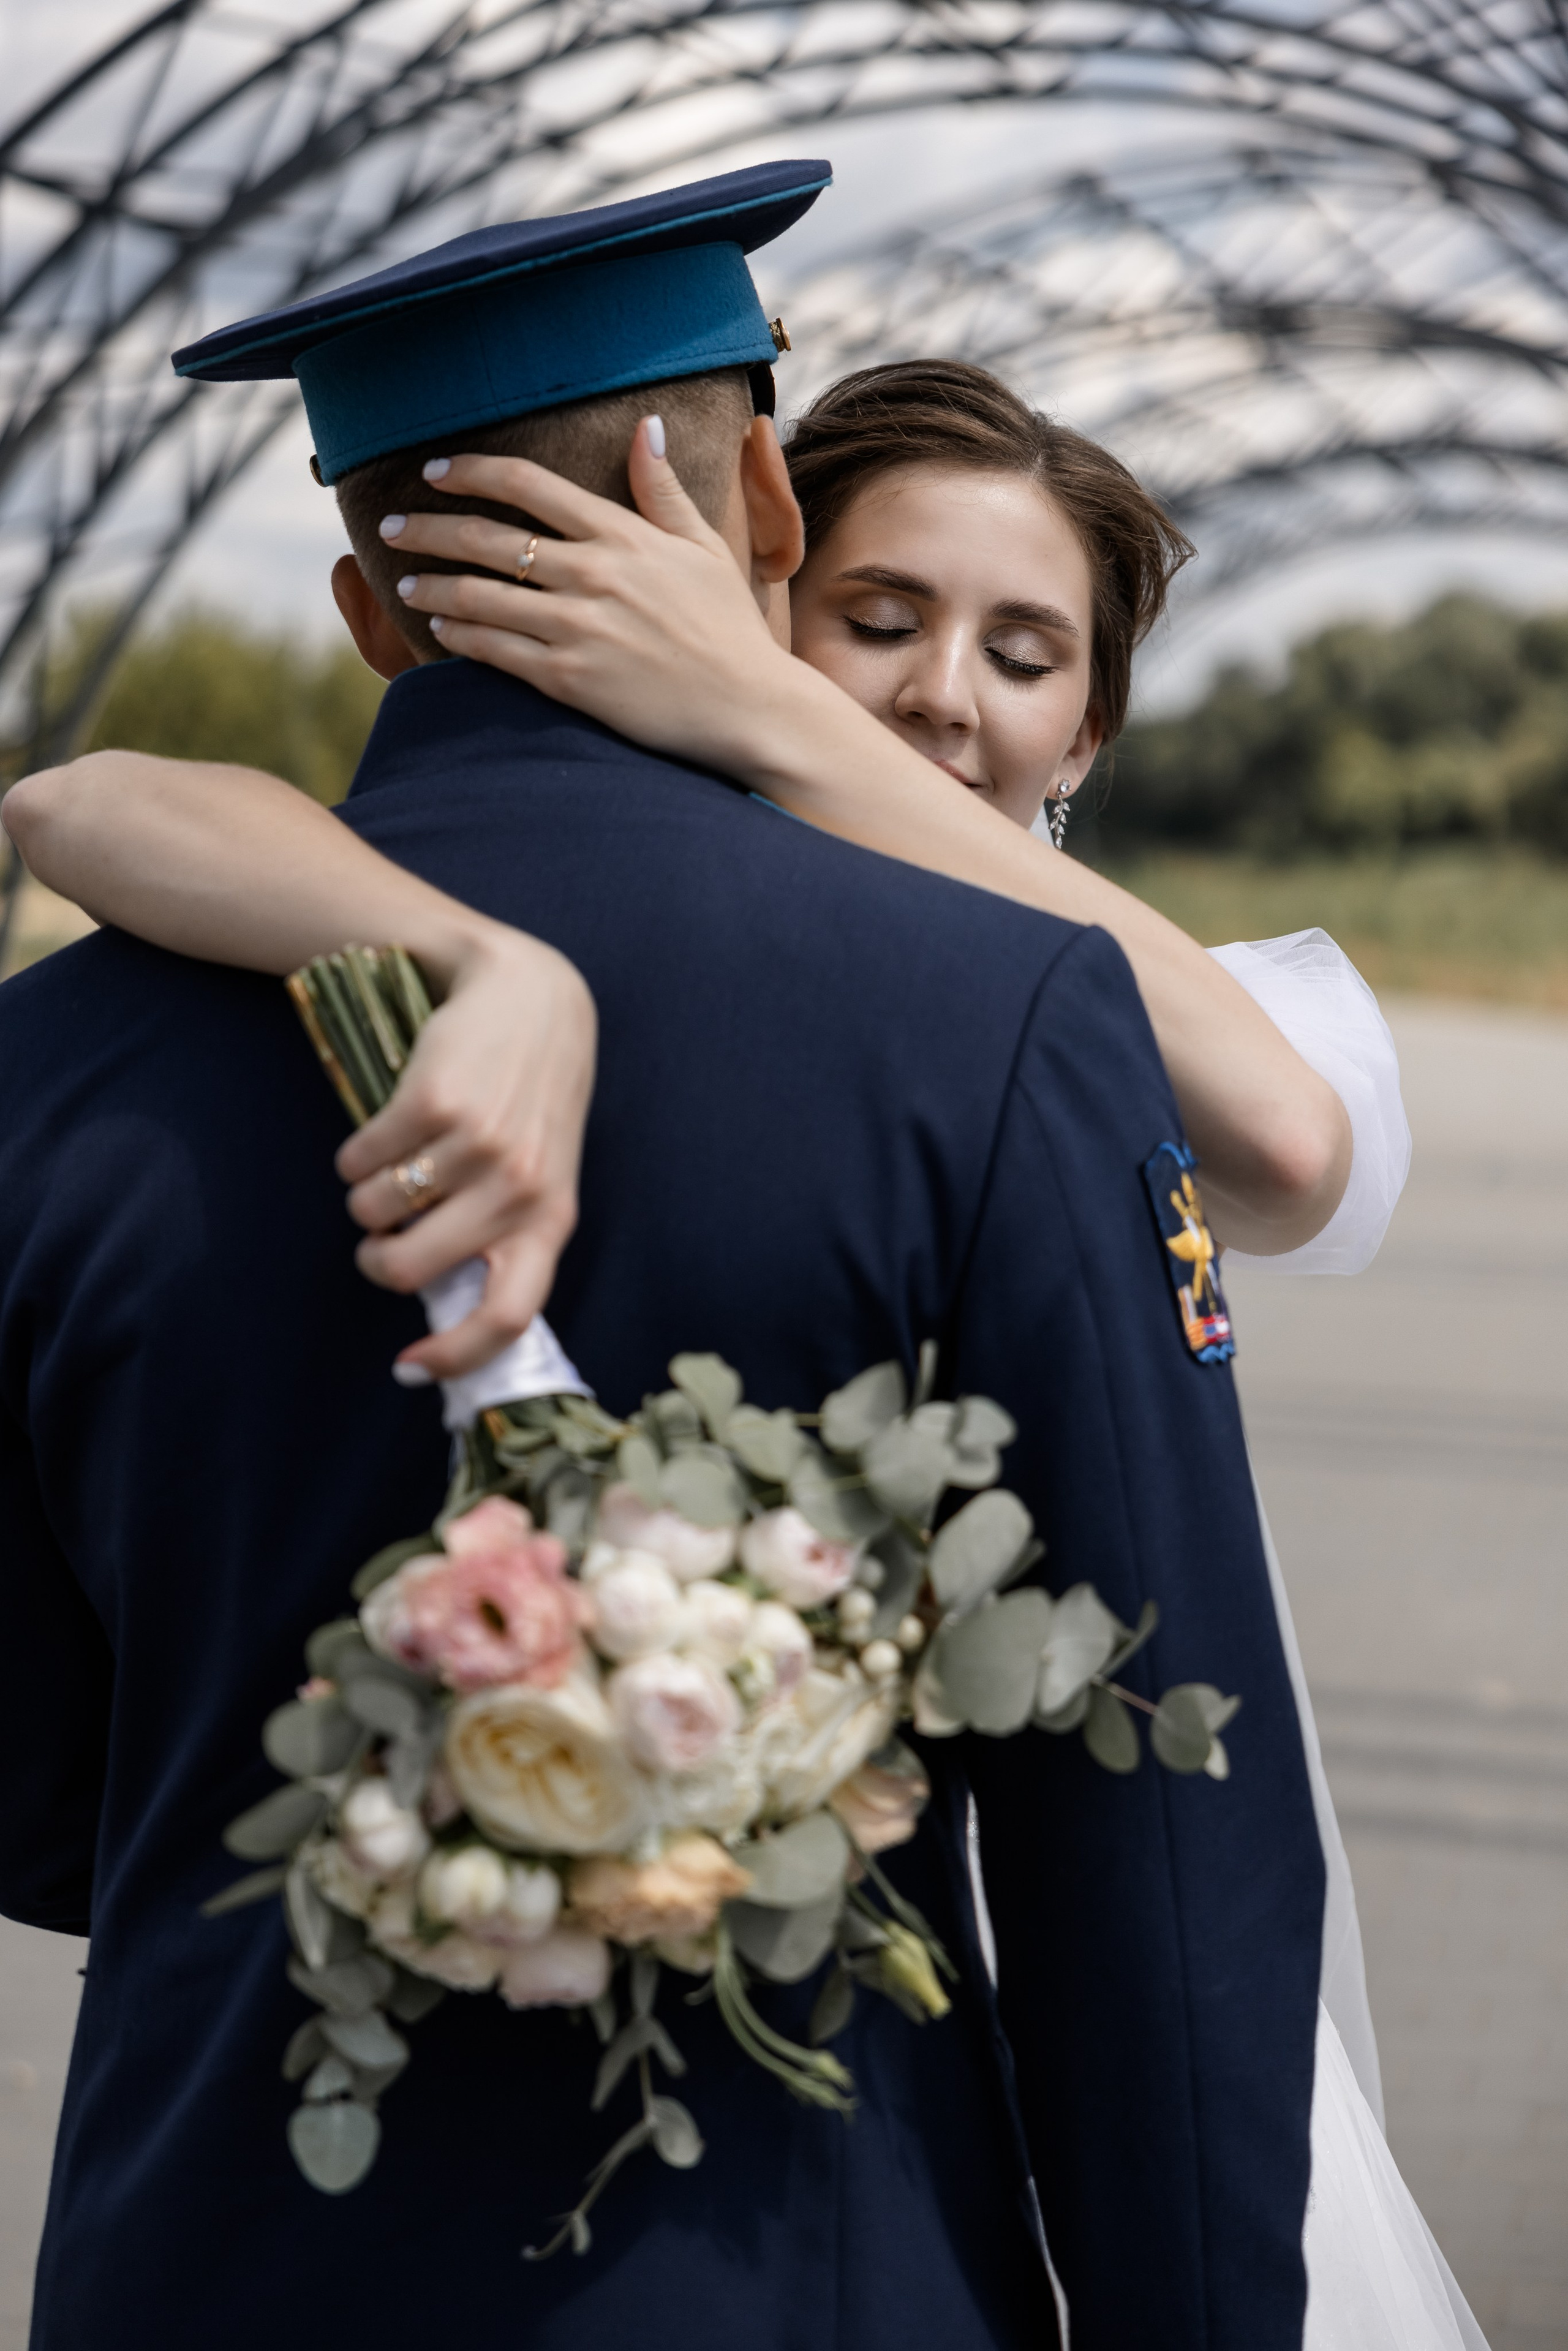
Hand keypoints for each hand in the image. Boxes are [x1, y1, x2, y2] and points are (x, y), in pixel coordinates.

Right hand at [335, 924, 596, 1381]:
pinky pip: (358, 1160)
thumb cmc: (531, 1100)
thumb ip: (507, 1235)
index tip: (410, 1368)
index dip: (455, 1355)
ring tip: (392, 1164)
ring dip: (364, 1197)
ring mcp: (478, 1146)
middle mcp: (519, 1189)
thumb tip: (444, 1314)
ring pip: (372, 1212)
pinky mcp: (433, 1104)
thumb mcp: (543, 1173)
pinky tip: (383, 1130)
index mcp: (550, 1220)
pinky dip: (354, 1154)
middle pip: (410, 1269)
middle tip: (378, 1238)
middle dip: (376, 1260)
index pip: (508, 1316)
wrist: (533, 997)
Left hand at [380, 424, 794, 776]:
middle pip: (488, 537)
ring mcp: (578, 629)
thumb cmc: (727, 628)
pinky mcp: (570, 679)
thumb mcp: (703, 548)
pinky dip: (461, 635)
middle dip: (429, 527)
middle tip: (391, 524)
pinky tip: (439, 628)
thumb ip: (663, 490)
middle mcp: (594, 575)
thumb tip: (645, 426)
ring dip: (434, 584)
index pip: (528, 486)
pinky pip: (496, 651)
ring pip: (481, 596)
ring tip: (407, 578)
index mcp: (623, 536)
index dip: (471, 471)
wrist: (747, 707)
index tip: (435, 471)